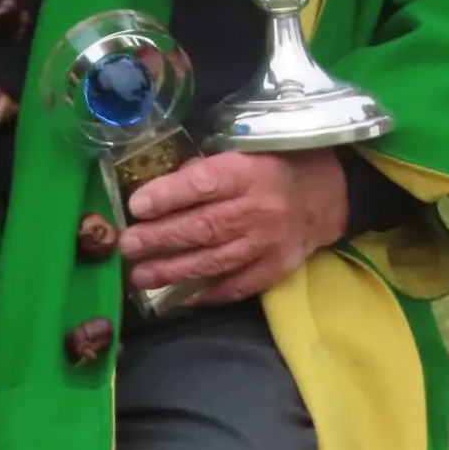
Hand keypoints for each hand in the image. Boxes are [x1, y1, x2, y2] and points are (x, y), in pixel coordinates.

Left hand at [117, 149, 349, 304]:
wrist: (322, 196)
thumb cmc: (266, 167)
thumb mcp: (237, 153)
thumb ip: (200, 171)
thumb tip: (154, 192)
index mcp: (245, 172)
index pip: (203, 184)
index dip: (168, 196)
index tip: (136, 206)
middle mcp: (258, 209)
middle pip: (204, 227)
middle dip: (160, 239)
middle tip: (127, 246)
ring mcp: (269, 243)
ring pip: (215, 261)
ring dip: (173, 271)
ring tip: (139, 276)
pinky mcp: (276, 269)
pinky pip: (238, 286)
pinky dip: (206, 293)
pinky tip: (178, 296)